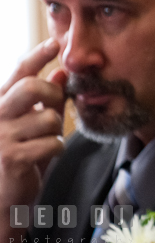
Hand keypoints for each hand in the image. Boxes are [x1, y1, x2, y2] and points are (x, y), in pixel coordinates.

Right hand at [0, 39, 66, 242]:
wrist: (2, 201)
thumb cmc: (19, 158)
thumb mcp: (32, 125)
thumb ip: (45, 101)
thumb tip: (60, 72)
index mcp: (0, 104)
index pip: (18, 73)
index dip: (37, 55)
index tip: (56, 41)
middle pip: (32, 86)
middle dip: (53, 94)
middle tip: (55, 108)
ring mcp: (1, 136)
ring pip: (49, 118)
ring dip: (56, 132)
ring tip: (43, 143)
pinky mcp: (11, 157)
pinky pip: (52, 143)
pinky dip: (55, 150)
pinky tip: (42, 158)